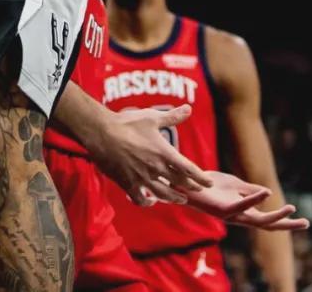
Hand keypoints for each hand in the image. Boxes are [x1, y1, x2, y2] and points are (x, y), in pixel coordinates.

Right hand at [84, 104, 213, 206]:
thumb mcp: (152, 117)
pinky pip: (140, 199)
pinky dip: (147, 202)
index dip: (200, 177)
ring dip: (173, 198)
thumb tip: (189, 108)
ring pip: (162, 194)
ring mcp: (142, 178)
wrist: (102, 133)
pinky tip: (151, 202)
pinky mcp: (128, 184)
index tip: (209, 183)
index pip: (188, 169)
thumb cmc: (128, 123)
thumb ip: (172, 117)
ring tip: (180, 200)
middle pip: (178, 183)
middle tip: (198, 190)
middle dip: (190, 187)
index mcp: (163, 152)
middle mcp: (155, 168)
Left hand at [149, 170, 310, 229]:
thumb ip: (250, 190)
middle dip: (287, 225)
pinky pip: (241, 206)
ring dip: (275, 215)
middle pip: (268, 224)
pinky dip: (254, 200)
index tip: (302, 217)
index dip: (284, 218)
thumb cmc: (211, 185)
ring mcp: (232, 215)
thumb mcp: (235, 184)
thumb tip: (269, 192)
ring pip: (258, 220)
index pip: (268, 217)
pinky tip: (266, 193)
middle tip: (306, 223)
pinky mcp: (223, 211)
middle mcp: (240, 216)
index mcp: (244, 210)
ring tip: (291, 209)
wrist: (187, 184)